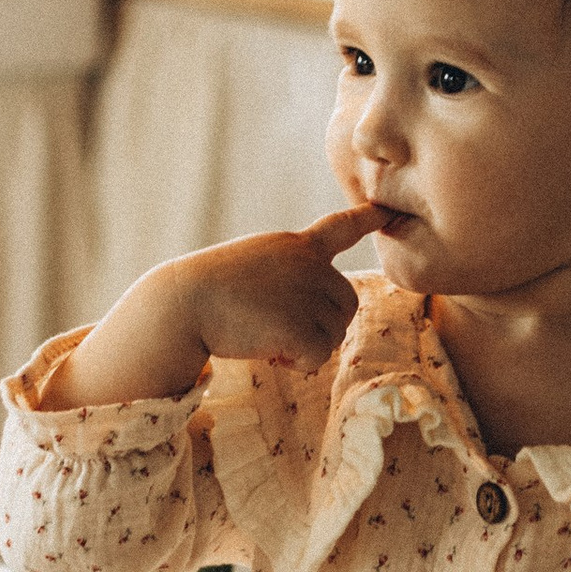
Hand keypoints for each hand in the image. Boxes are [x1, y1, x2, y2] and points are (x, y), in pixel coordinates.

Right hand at [177, 206, 376, 370]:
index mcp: (296, 245)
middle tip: (280, 328)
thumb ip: (291, 275)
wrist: (182, 303)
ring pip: (335, 333)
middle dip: (322, 324)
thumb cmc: (210, 289)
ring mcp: (307, 293)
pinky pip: (319, 356)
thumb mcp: (255, 262)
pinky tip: (269, 350)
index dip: (369, 218)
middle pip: (346, 303)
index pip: (341, 226)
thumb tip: (314, 317)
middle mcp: (309, 264)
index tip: (388, 209)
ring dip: (307, 344)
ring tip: (267, 335)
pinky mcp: (300, 325)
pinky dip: (298, 362)